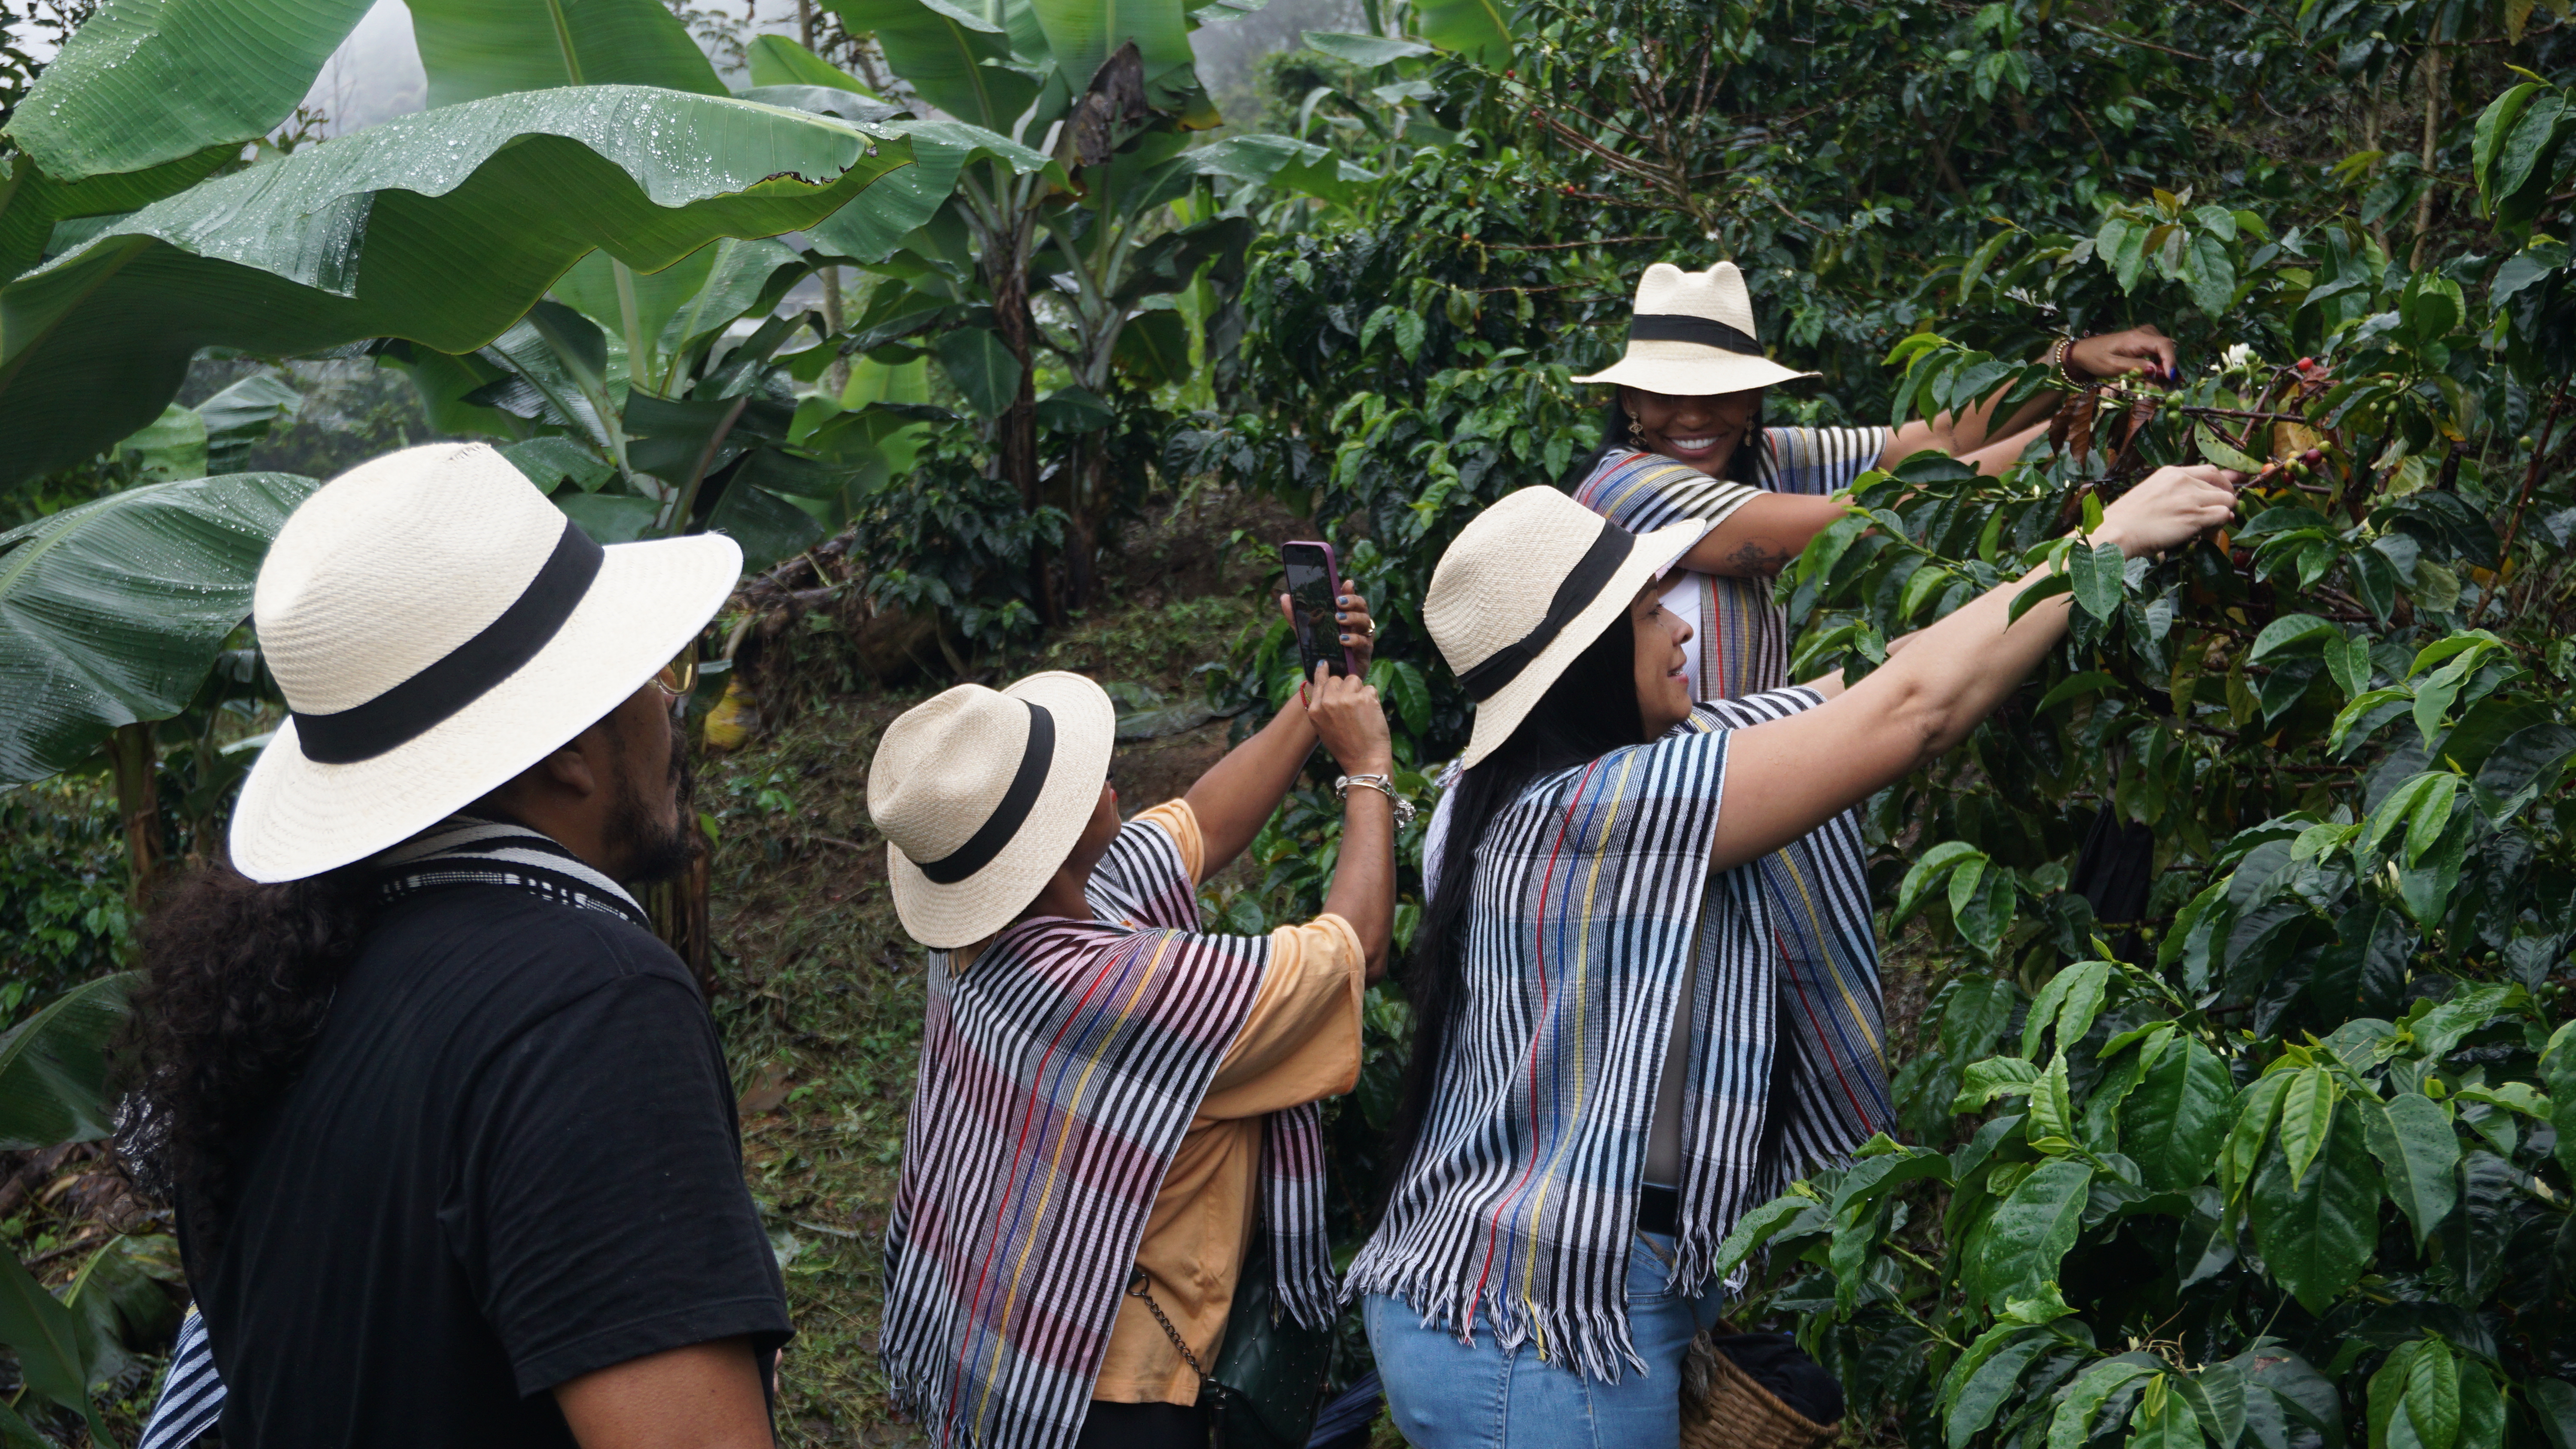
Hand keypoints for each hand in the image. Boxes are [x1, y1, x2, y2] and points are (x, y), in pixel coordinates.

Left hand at [1278, 591, 1378, 674]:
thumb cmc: (1321, 651)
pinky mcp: (1364, 653)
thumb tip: (1285, 597)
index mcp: (1347, 616)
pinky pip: (1364, 643)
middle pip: (1362, 607)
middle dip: (1352, 601)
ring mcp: (1363, 638)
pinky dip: (1354, 639)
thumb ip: (1296, 616)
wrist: (1326, 678)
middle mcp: (1357, 625)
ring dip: (1353, 618)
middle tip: (1338, 602)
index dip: (1350, 590)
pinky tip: (1342, 639)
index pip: (1351, 599)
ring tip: (1339, 619)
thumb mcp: (1306, 632)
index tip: (1345, 583)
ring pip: (1366, 622)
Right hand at [1304, 663, 1391, 774]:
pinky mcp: (1364, 698)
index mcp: (1315, 710)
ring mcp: (1345, 699)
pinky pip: (1370, 688)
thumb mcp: (1325, 728)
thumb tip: (1330, 686)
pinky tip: (1372, 715)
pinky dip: (1373, 699)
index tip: (1325, 663)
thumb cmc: (1347, 748)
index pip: (1319, 682)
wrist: (1364, 761)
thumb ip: (1324, 707)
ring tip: (1362, 711)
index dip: (1323, 672)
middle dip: (1346, 687)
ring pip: (1354, 680)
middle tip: (1354, 705)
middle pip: (1337, 679)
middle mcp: (1327, 702)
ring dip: (1360, 691)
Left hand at [2069, 325, 2177, 385]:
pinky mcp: (2145, 340)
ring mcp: (2146, 334)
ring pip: (2164, 351)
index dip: (2170, 362)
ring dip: (2164, 368)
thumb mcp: (2113, 366)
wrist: (2084, 351)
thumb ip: (2134, 367)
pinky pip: (2158, 352)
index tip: (2170, 379)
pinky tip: (2155, 378)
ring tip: (2161, 385)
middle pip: (2167, 349)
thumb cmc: (2096, 358)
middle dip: (2168, 368)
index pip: (2164, 345)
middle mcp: (2145, 332)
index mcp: (2137, 338)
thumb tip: (2155, 370)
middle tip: (2166, 388)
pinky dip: (2159, 364)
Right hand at [2094, 464, 2242, 558]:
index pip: (2208, 471)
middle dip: (2226, 498)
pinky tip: (2206, 537)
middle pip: (2221, 483)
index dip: (2223, 482)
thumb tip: (2193, 505)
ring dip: (2223, 516)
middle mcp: (2183, 480)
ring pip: (2227, 500)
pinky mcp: (2194, 516)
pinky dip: (2220, 527)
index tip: (2227, 491)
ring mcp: (2190, 497)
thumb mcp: (2149, 495)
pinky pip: (2223, 516)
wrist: (2114, 532)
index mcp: (2170, 473)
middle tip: (2222, 514)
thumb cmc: (2125, 521)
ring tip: (2208, 530)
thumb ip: (2172, 494)